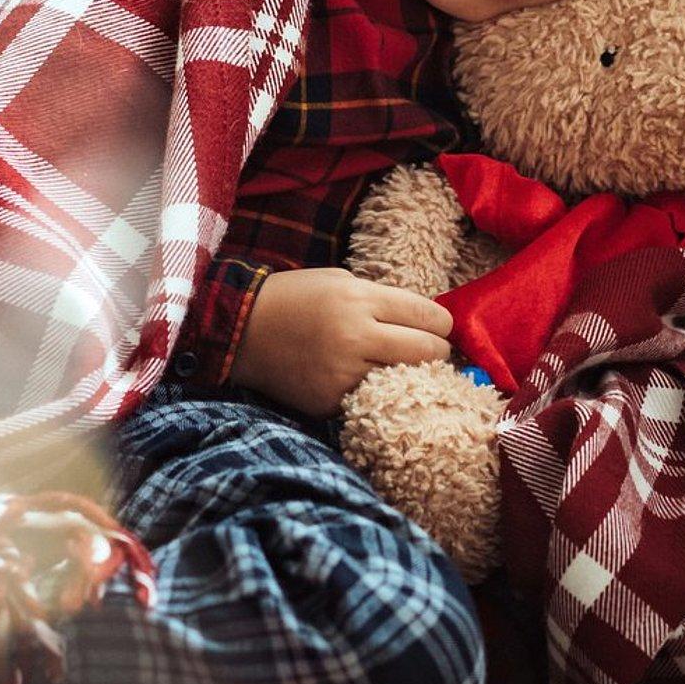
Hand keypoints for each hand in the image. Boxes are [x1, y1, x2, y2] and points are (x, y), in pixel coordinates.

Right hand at [231, 266, 454, 418]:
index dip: (443, 324)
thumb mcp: (341, 281)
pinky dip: (377, 394)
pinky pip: (373, 401)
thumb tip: (425, 319)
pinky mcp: (330, 402)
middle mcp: (355, 337)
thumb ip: (382, 298)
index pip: (429, 317)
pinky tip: (368, 381)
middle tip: (428, 351)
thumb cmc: (296, 298)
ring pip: (406, 382)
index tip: (439, 328)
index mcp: (359, 300)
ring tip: (401, 367)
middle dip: (436, 351)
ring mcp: (342, 374)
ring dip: (410, 376)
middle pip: (428, 352)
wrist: (242, 330)